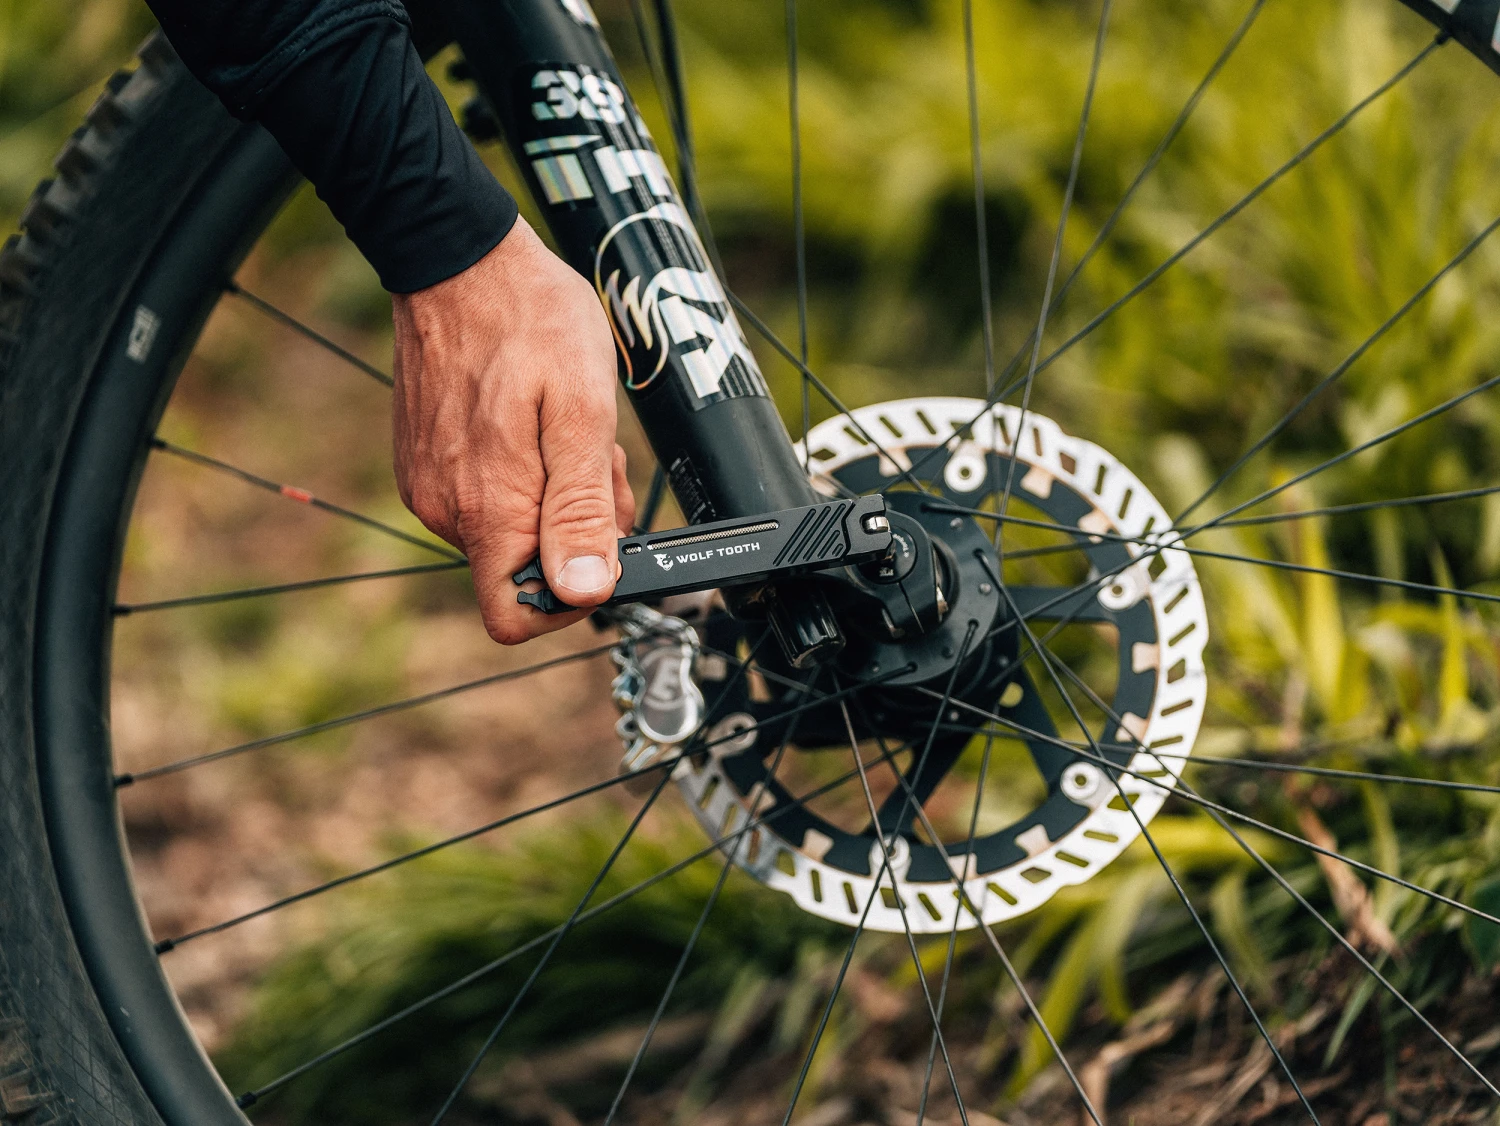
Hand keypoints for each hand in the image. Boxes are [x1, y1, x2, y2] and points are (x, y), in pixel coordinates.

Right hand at [392, 217, 633, 643]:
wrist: (458, 257)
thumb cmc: (530, 321)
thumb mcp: (581, 413)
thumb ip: (581, 510)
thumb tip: (584, 593)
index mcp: (486, 509)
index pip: (514, 617)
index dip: (568, 602)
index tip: (600, 550)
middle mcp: (446, 510)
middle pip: (522, 571)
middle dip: (575, 531)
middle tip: (597, 460)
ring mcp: (429, 486)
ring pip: (509, 531)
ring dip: (554, 496)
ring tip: (566, 427)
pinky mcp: (425, 461)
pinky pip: (486, 497)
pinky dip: (525, 474)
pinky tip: (536, 420)